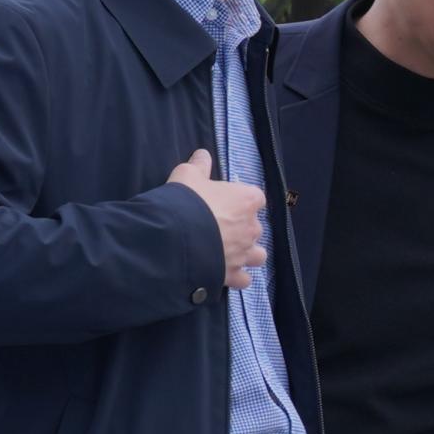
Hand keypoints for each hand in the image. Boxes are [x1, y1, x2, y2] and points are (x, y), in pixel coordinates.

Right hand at [170, 149, 268, 288]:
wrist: (176, 238)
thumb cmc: (185, 202)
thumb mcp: (187, 176)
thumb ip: (198, 166)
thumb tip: (202, 154)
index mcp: (247, 200)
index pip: (255, 197)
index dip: (240, 200)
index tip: (224, 201)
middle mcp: (252, 227)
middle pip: (255, 226)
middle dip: (241, 227)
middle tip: (217, 226)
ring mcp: (245, 253)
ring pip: (257, 255)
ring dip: (247, 253)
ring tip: (228, 251)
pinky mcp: (234, 274)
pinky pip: (244, 279)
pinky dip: (238, 277)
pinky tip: (225, 273)